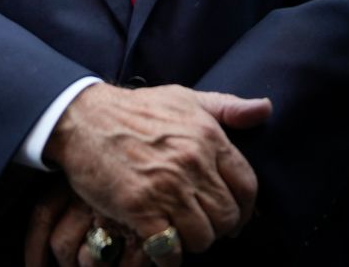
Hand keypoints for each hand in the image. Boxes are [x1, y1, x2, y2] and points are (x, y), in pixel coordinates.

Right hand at [43, 83, 270, 264]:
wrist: (83, 119)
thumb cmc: (136, 109)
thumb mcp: (185, 98)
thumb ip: (227, 107)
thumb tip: (266, 109)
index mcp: (208, 137)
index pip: (247, 186)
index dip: (245, 208)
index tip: (234, 216)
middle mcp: (192, 163)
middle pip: (227, 216)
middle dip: (219, 228)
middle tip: (203, 226)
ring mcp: (166, 187)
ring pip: (202, 237)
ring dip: (194, 242)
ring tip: (181, 233)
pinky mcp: (139, 209)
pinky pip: (170, 249)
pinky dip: (169, 256)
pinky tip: (161, 245)